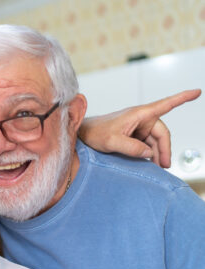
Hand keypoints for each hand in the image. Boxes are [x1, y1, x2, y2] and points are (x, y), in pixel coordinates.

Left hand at [78, 89, 200, 167]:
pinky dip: (149, 154)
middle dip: (164, 149)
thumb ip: (131, 147)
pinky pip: (147, 144)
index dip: (182, 98)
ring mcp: (138, 127)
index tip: (197, 92)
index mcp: (139, 114)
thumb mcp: (111, 141)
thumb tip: (149, 153)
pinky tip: (150, 163)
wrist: (83, 134)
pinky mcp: (133, 135)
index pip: (165, 104)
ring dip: (157, 154)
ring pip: (154, 141)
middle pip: (161, 134)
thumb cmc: (95, 132)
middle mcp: (141, 119)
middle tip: (164, 165)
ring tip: (157, 168)